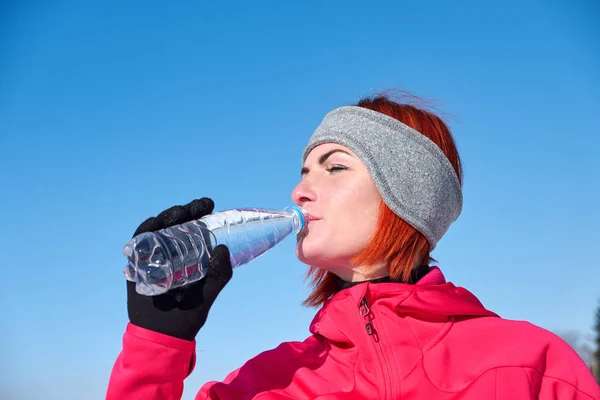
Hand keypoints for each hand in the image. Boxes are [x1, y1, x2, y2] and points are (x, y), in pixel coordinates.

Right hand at [126, 197, 232, 340]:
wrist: (163, 336)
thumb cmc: (187, 315)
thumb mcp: (208, 293)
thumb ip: (219, 274)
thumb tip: (223, 249)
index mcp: (188, 255)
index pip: (193, 227)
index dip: (199, 212)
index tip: (208, 204)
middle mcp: (170, 253)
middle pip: (175, 224)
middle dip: (185, 210)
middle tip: (197, 207)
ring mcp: (153, 258)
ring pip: (157, 229)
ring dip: (166, 217)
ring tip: (178, 214)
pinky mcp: (136, 266)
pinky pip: (137, 244)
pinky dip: (143, 232)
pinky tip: (153, 225)